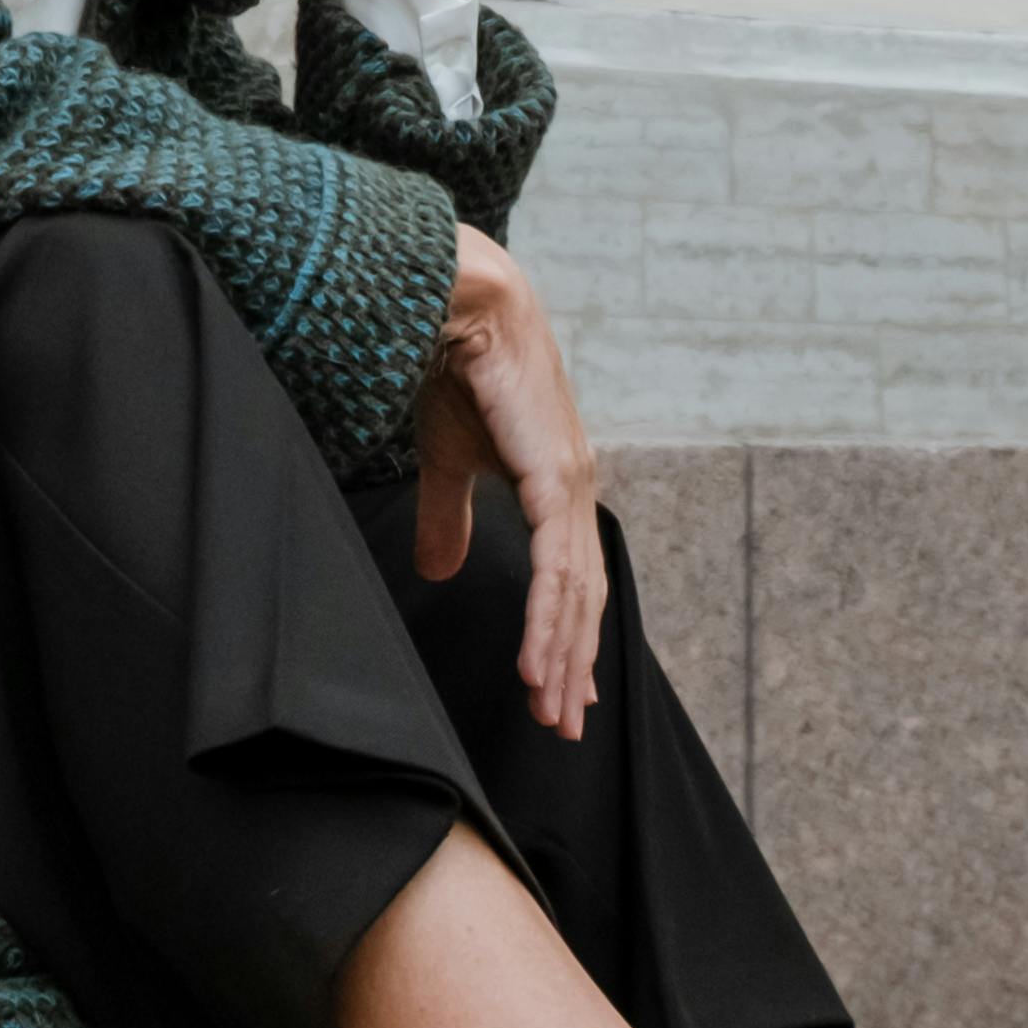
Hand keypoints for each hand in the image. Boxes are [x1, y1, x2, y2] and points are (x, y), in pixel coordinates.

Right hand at [415, 224, 604, 737]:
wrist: (460, 304)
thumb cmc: (456, 369)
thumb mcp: (448, 462)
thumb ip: (449, 517)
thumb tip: (443, 570)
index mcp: (558, 483)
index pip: (573, 577)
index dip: (569, 634)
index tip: (560, 687)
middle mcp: (576, 487)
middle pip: (584, 596)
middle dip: (572, 663)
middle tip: (561, 724)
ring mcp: (571, 483)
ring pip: (576, 593)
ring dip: (562, 657)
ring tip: (549, 709)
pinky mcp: (554, 477)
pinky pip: (556, 569)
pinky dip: (549, 622)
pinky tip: (539, 665)